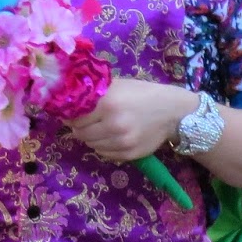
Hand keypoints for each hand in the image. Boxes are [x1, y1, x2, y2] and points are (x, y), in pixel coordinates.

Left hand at [66, 78, 196, 162]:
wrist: (172, 112)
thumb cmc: (142, 94)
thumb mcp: (118, 86)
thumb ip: (94, 94)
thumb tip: (69, 103)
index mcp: (108, 103)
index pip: (75, 117)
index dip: (71, 116)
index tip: (71, 114)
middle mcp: (113, 125)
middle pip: (80, 133)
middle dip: (78, 128)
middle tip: (84, 122)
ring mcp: (122, 142)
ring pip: (91, 145)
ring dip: (90, 138)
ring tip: (98, 128)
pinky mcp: (129, 155)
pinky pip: (104, 154)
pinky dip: (102, 147)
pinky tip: (110, 137)